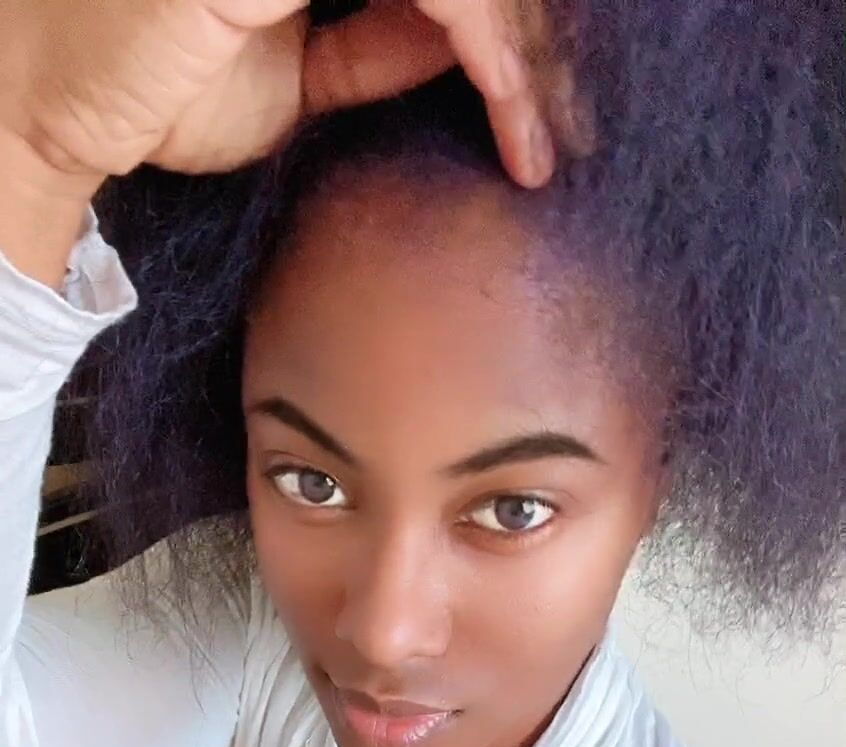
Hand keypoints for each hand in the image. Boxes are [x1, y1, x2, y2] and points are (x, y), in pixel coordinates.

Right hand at [0, 0, 582, 195]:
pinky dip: (496, 56)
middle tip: (571, 124)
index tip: (551, 101)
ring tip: (551, 139)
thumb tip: (469, 37)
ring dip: (531, 54)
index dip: (514, 22)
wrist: (66, 104)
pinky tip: (517, 122)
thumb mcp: (300, 73)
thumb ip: (383, 42)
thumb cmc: (161, 83)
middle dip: (542, 36)